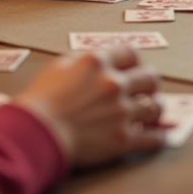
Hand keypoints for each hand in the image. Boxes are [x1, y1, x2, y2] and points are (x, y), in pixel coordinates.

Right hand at [15, 46, 164, 166]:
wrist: (34, 134)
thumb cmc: (40, 100)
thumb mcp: (59, 66)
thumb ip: (84, 60)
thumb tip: (101, 61)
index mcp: (99, 62)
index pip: (132, 53)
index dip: (135, 62)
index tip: (134, 69)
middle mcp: (114, 83)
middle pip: (151, 78)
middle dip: (150, 84)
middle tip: (147, 90)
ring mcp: (121, 112)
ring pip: (156, 107)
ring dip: (155, 109)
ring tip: (151, 113)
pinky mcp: (122, 140)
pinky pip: (153, 138)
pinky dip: (158, 138)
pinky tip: (158, 137)